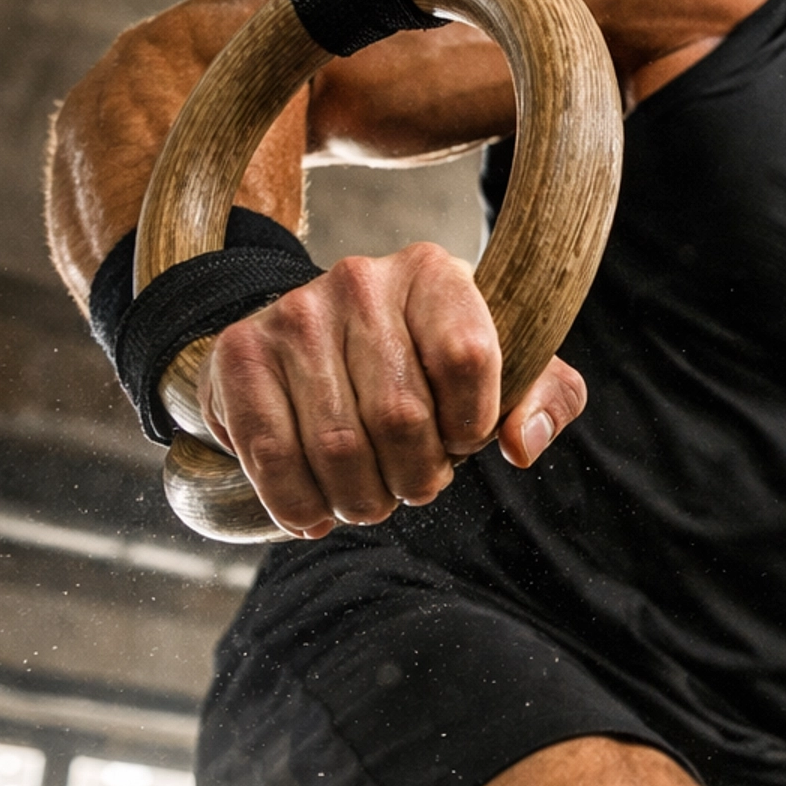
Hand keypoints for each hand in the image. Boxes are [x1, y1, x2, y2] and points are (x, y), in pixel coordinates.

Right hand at [195, 242, 586, 537]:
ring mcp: (293, 314)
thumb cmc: (425, 365)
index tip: (462, 439)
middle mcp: (360, 279)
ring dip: (361, 499)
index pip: (467, 357)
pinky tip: (316, 511)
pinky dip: (299, 504)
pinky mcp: (238, 353)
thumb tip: (520, 444)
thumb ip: (546, 395)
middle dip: (416, 479)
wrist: (312, 347)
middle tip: (412, 485)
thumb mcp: (503, 369)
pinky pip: (271, 455)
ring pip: (338, 447)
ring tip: (368, 497)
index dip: (471, 424)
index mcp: (434, 273)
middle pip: (401, 417)